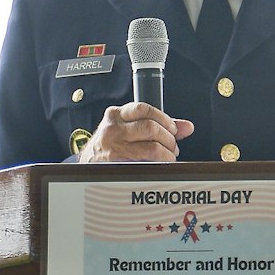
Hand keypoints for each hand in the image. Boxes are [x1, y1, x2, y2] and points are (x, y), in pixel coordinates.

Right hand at [80, 101, 194, 163]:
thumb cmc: (110, 146)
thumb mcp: (128, 129)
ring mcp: (113, 145)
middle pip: (151, 127)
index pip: (145, 109)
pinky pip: (146, 162)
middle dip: (168, 138)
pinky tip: (160, 164)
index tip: (172, 129)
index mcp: (116, 114)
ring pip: (151, 146)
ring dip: (167, 152)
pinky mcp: (116, 162)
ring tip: (168, 156)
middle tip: (172, 146)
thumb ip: (158, 124)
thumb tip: (187, 127)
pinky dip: (159, 163)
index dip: (164, 119)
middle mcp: (113, 127)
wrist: (88, 165)